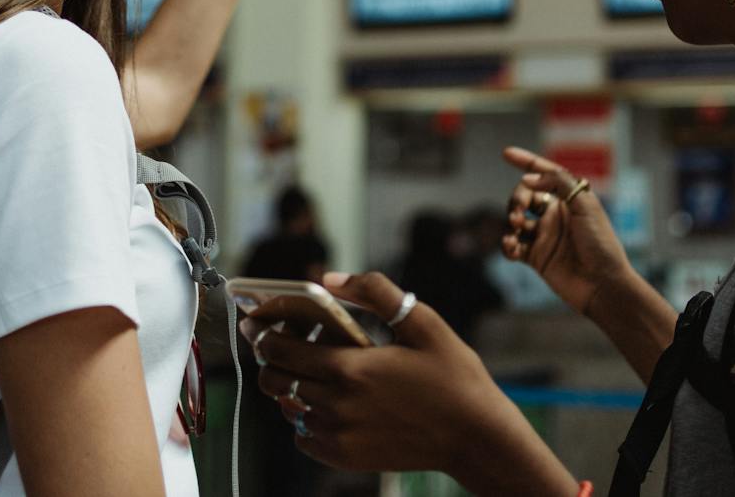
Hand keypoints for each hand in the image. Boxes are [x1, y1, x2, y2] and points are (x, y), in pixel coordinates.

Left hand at [241, 272, 572, 494]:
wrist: (475, 437)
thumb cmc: (453, 377)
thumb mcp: (422, 322)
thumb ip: (375, 291)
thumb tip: (330, 277)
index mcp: (350, 368)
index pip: (281, 350)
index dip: (263, 334)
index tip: (258, 324)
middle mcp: (337, 405)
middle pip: (276, 379)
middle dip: (270, 359)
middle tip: (280, 344)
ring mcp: (339, 436)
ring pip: (289, 407)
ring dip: (291, 387)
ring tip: (312, 371)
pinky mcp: (346, 457)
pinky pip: (305, 436)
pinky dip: (307, 418)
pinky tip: (330, 402)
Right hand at [500, 146, 631, 316]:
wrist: (603, 284)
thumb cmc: (601, 243)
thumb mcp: (586, 205)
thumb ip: (559, 183)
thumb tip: (529, 178)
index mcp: (569, 199)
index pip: (545, 174)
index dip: (526, 162)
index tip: (506, 153)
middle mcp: (555, 215)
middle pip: (525, 196)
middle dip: (517, 199)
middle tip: (518, 213)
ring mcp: (545, 236)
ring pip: (516, 220)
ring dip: (511, 220)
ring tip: (516, 229)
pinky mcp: (537, 257)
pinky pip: (513, 246)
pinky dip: (507, 244)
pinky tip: (511, 246)